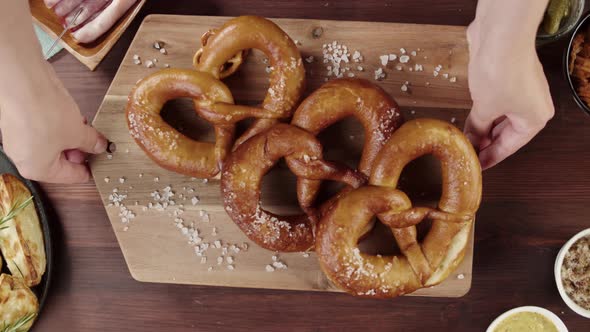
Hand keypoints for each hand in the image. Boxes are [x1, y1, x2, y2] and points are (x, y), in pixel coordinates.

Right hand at [0, 62, 106, 182]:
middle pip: (61, 160)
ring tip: (86, 126)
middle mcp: (26, 157)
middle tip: (97, 141)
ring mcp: (21, 139)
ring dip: (72, 136)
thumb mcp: (78, 133)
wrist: (21, 82)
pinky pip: (45, 129)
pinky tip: (72, 116)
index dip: (90, 168)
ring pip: (54, 143)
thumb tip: (98, 145)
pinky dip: (60, 125)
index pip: (71, 176)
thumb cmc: (44, 114)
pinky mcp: (21, 121)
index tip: (101, 162)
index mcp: (38, 169)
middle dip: (81, 149)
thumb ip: (91, 142)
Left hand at [464, 1, 553, 169]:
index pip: (510, 147)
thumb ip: (476, 128)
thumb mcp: (484, 109)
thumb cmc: (500, 74)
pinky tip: (467, 120)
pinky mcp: (508, 77)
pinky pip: (495, 101)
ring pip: (500, 116)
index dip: (490, 157)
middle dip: (485, 142)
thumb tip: (470, 142)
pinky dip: (482, 111)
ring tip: (464, 139)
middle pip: (506, 132)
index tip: (476, 166)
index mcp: (534, 118)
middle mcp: (532, 105)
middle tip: (466, 154)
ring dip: (482, 127)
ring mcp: (521, 90)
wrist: (500, 36)